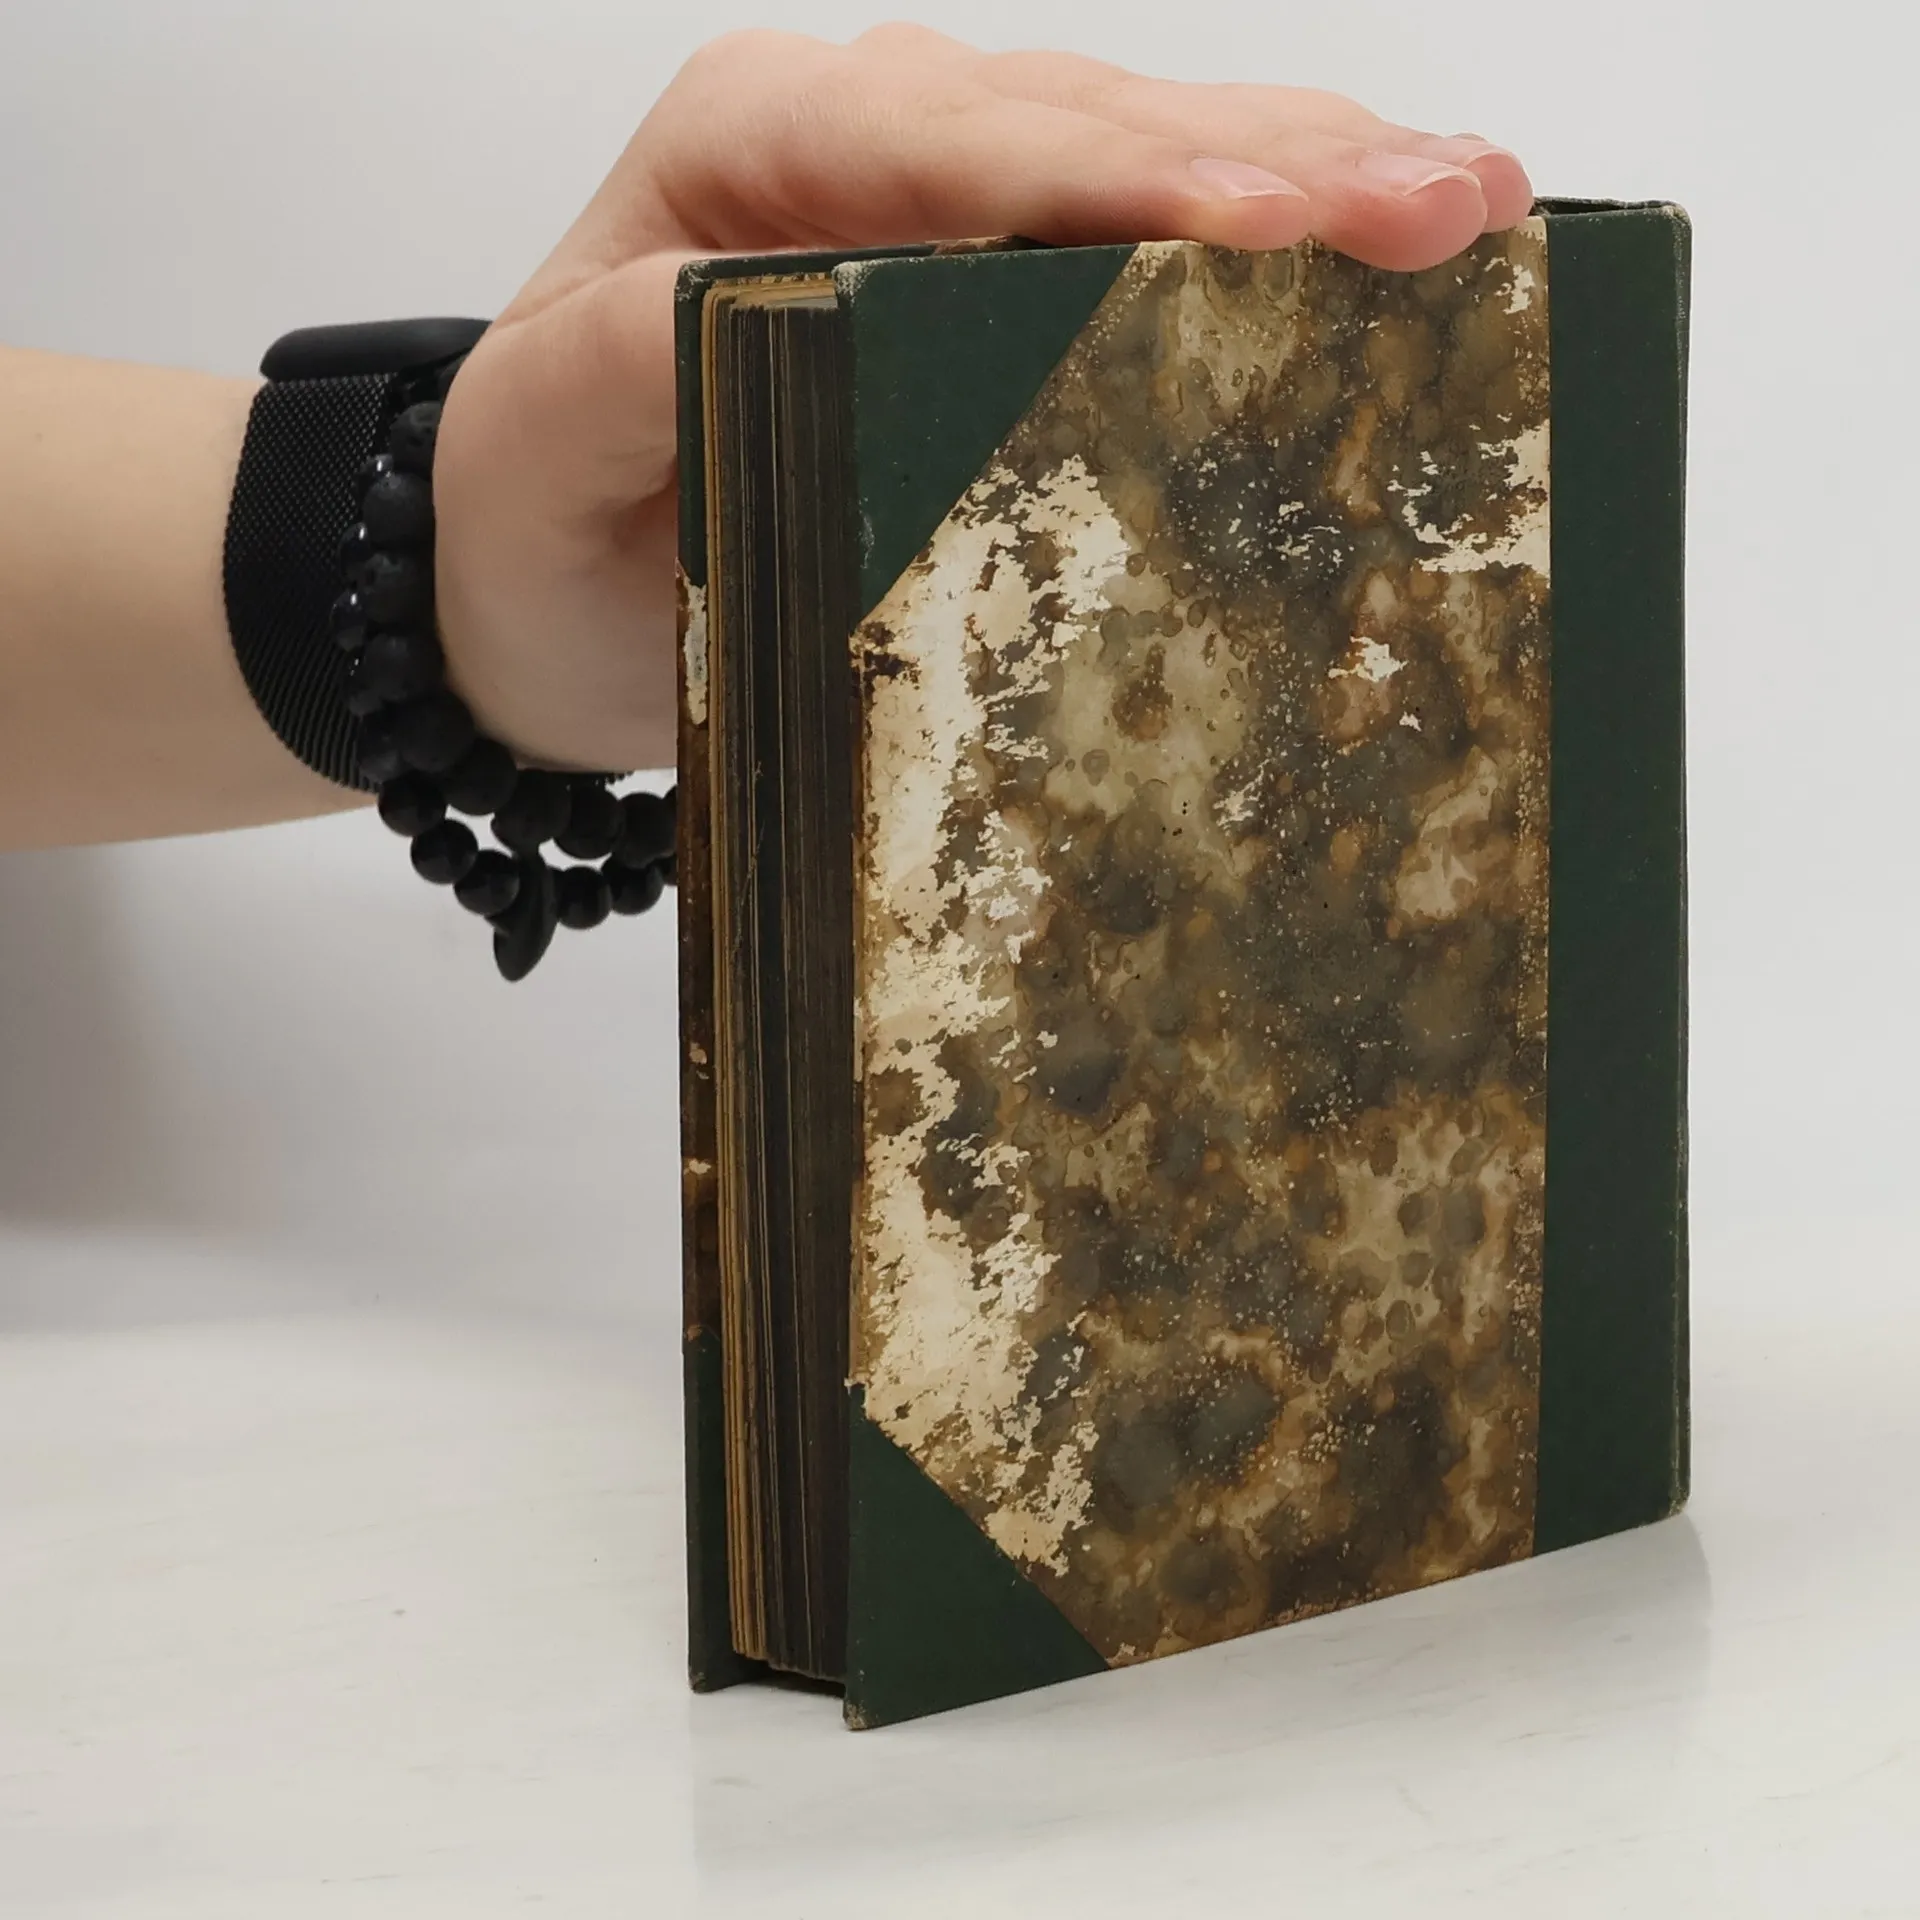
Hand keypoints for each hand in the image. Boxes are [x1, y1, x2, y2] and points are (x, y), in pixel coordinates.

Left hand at [434, 26, 1533, 772]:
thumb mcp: (543, 447)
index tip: (1274, 230)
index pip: (970, 142)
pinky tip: (1377, 253)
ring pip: (1150, 158)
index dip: (1131, 181)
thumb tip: (765, 305)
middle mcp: (867, 145)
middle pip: (1096, 125)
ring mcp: (941, 206)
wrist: (528, 578)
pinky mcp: (988, 283)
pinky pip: (1139, 239)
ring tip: (1477, 205)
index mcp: (757, 148)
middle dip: (1282, 164)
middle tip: (1458, 205)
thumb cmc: (537, 515)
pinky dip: (1266, 245)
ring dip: (1316, 180)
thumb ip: (626, 362)